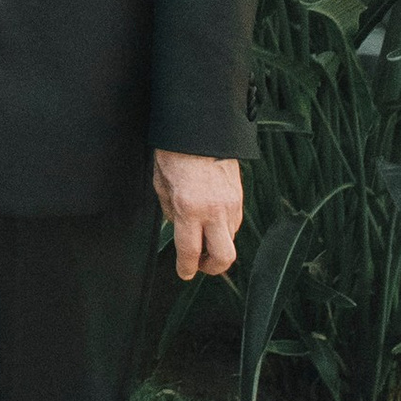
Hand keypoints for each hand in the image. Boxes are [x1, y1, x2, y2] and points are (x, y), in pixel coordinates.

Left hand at [154, 149, 242, 279]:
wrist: (200, 127)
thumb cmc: (175, 152)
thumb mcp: (161, 183)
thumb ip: (170, 210)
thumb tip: (177, 227)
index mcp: (189, 208)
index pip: (190, 251)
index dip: (186, 268)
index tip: (184, 272)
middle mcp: (213, 210)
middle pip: (223, 257)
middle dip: (212, 268)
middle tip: (200, 264)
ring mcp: (231, 204)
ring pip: (230, 240)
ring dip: (218, 245)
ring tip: (204, 238)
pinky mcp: (239, 196)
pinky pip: (234, 223)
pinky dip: (224, 228)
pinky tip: (212, 220)